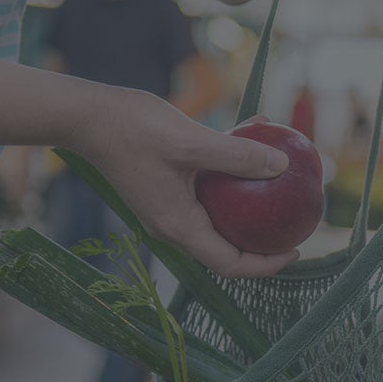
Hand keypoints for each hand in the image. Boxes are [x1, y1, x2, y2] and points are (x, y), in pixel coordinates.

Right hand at [71, 88, 297, 277]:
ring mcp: (167, 207)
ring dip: (249, 202)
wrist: (87, 117)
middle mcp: (172, 225)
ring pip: (218, 217)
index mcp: (178, 225)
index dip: (266, 264)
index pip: (230, 264)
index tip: (295, 250)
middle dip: (262, 239)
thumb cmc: (133, 129)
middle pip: (226, 248)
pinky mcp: (165, 188)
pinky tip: (252, 137)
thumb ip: (237, 156)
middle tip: (293, 221)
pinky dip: (230, 173)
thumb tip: (282, 167)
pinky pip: (207, 191)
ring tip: (280, 180)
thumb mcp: (191, 141)